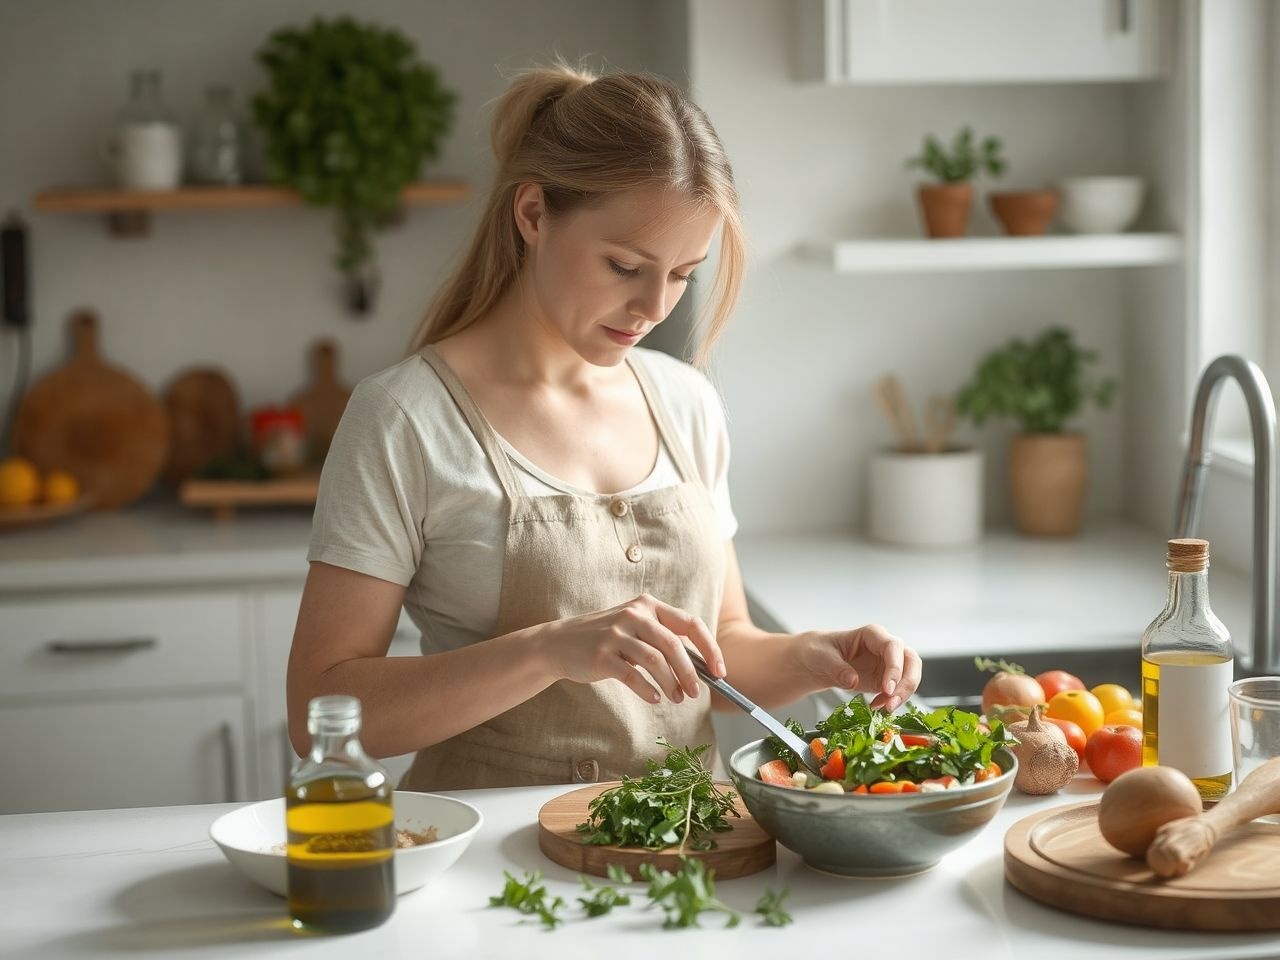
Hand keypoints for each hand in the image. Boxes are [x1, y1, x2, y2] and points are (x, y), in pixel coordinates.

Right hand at [536, 594, 725, 704]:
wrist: (558, 643)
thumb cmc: (606, 639)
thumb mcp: (635, 629)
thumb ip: (663, 640)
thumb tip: (699, 669)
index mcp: (648, 605)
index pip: (690, 623)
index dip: (709, 648)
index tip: (719, 671)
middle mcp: (634, 614)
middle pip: (673, 644)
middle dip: (690, 672)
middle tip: (696, 693)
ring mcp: (616, 633)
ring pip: (654, 660)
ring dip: (670, 683)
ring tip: (676, 698)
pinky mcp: (601, 654)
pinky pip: (631, 675)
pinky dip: (646, 689)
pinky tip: (653, 698)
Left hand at [797, 625, 921, 710]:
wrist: (816, 661)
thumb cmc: (818, 650)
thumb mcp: (821, 656)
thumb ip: (837, 668)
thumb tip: (853, 680)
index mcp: (872, 634)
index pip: (892, 646)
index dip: (894, 667)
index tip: (887, 688)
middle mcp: (885, 647)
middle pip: (910, 660)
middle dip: (907, 682)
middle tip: (892, 702)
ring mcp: (888, 663)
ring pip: (910, 676)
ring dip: (903, 694)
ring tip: (885, 709)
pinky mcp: (886, 679)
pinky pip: (899, 690)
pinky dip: (892, 701)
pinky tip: (877, 707)